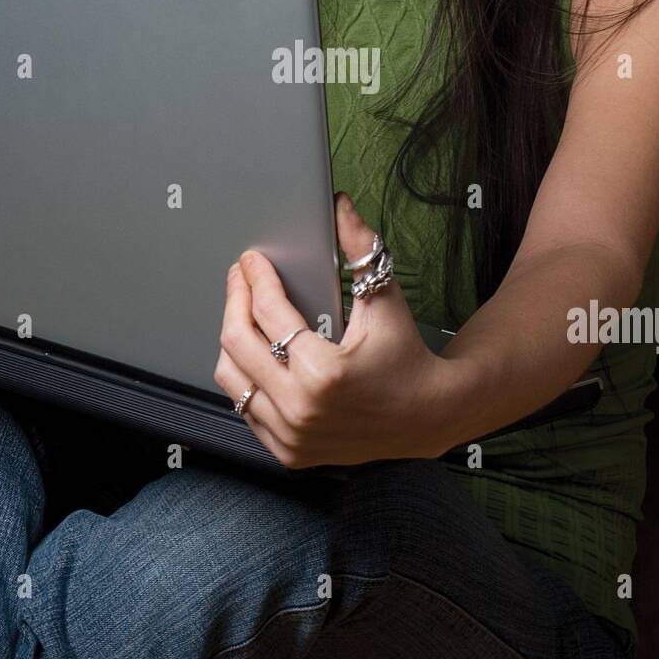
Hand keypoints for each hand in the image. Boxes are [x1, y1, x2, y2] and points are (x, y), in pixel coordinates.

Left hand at [213, 192, 453, 467]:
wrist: (427, 418)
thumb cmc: (407, 356)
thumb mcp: (386, 299)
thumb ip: (360, 249)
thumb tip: (338, 206)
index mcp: (325, 372)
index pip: (269, 313)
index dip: (255, 278)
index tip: (252, 260)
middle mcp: (302, 409)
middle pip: (237, 343)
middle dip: (233, 300)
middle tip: (240, 277)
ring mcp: (291, 436)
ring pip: (231, 378)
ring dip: (232, 340)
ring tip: (244, 313)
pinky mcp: (288, 452)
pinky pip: (244, 409)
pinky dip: (245, 377)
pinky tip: (255, 353)